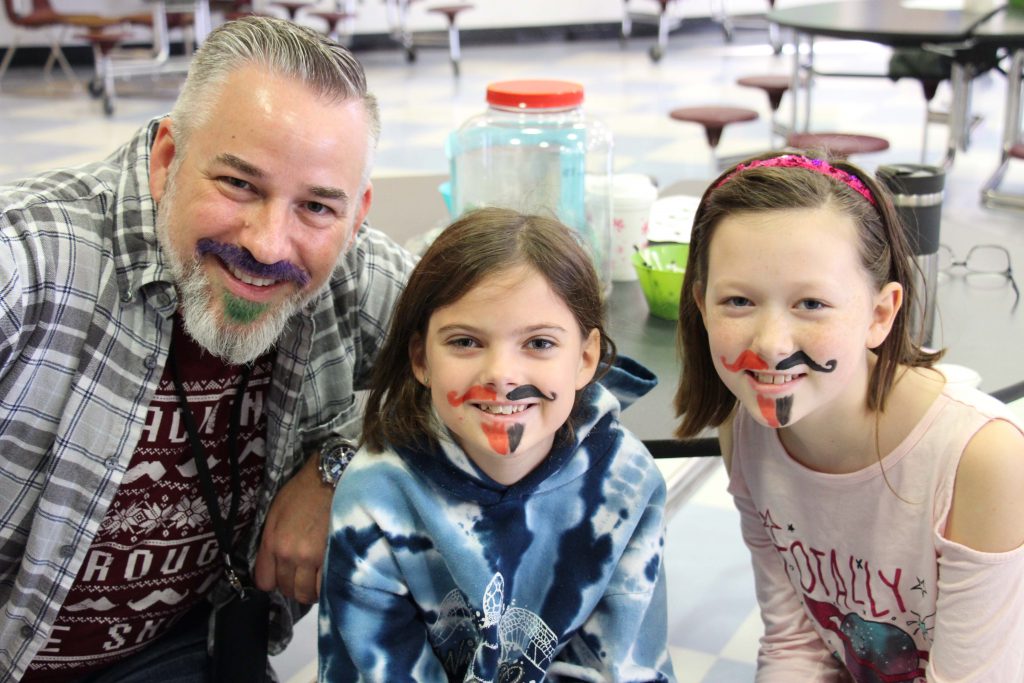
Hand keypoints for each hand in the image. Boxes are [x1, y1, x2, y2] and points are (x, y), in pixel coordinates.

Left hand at [253, 455, 333, 603]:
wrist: (332, 479)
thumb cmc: (303, 491)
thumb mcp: (276, 512)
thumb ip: (270, 541)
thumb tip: (273, 564)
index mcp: (272, 543)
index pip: (264, 581)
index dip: (273, 580)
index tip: (282, 574)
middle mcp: (289, 555)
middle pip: (286, 589)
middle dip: (293, 586)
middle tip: (302, 576)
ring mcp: (312, 559)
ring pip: (305, 593)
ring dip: (309, 590)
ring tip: (316, 579)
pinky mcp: (332, 559)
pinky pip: (325, 587)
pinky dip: (325, 588)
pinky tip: (328, 579)